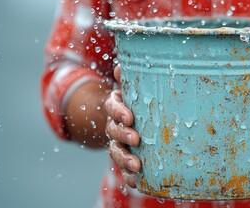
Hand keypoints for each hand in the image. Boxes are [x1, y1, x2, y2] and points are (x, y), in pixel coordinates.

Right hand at [105, 65, 140, 187]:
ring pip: (116, 151)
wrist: (131, 119)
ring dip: (124, 159)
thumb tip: (119, 67)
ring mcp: (118, 142)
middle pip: (113, 131)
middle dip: (123, 136)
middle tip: (136, 140)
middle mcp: (113, 125)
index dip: (118, 112)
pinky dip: (129, 176)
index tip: (130, 118)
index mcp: (115, 107)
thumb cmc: (137, 100)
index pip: (112, 107)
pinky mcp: (126, 157)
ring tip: (137, 165)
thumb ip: (130, 78)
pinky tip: (137, 181)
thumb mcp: (134, 88)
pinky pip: (124, 169)